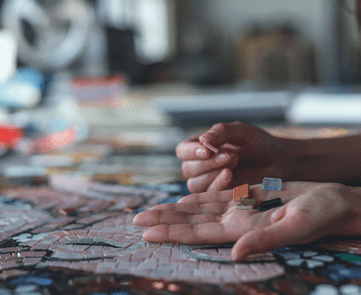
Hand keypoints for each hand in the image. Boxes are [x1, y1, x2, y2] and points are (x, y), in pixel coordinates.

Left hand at [133, 182, 360, 260]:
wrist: (335, 203)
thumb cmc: (322, 215)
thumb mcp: (296, 227)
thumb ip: (265, 240)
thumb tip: (236, 253)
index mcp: (241, 230)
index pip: (196, 233)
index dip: (170, 232)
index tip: (145, 232)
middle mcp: (234, 222)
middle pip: (189, 222)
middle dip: (161, 221)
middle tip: (133, 221)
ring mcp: (239, 210)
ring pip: (197, 209)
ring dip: (172, 210)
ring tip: (148, 211)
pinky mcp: (247, 197)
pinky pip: (215, 198)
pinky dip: (196, 198)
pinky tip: (181, 200)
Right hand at [176, 122, 286, 192]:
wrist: (278, 161)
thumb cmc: (258, 143)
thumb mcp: (240, 131)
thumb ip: (221, 132)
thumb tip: (202, 140)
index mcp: (200, 147)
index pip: (183, 150)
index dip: (191, 152)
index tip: (207, 150)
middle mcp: (200, 165)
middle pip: (187, 169)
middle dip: (208, 163)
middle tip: (231, 156)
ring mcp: (208, 182)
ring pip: (195, 184)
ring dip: (212, 174)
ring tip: (234, 163)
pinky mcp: (219, 195)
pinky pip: (209, 194)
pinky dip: (218, 185)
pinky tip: (230, 176)